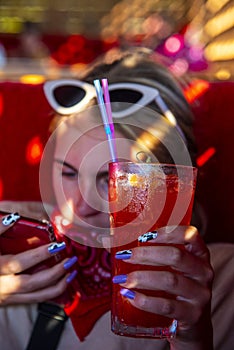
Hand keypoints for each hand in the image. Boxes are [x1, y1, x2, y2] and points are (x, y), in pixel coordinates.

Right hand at [0, 214, 77, 304]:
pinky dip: (49, 294)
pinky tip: (61, 284)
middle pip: (31, 283)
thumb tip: (15, 217)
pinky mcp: (8, 301)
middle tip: (71, 261)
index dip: (40, 254)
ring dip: (56, 287)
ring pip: (34, 296)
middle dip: (54, 273)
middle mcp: (1, 286)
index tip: (58, 245)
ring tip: (72, 274)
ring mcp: (5, 296)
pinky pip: (32, 300)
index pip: (20, 263)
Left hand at [114, 226, 213, 348]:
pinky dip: (145, 300)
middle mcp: (203, 271)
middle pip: (176, 256)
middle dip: (146, 254)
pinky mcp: (192, 315)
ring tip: (122, 279)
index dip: (168, 232)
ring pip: (170, 280)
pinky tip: (130, 296)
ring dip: (141, 277)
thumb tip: (109, 239)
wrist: (191, 324)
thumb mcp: (169, 268)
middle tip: (124, 256)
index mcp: (199, 254)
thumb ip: (149, 252)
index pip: (190, 234)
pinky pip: (167, 305)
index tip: (144, 236)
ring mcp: (200, 294)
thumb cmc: (173, 288)